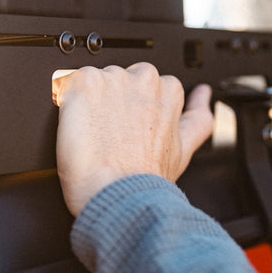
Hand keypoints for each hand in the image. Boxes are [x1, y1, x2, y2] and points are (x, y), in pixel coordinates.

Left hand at [52, 62, 213, 215]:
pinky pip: (69, 82)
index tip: (126, 126)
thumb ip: (198, 117)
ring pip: (95, 80)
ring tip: (92, 135)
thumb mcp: (183, 150)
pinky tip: (76, 127)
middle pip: (120, 77)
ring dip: (89, 102)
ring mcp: (115, 80)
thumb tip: (203, 94)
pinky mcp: (86, 84)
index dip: (132, 106)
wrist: (117, 195)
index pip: (146, 83)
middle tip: (109, 133)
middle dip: (112, 99)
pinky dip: (67, 102)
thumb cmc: (145, 179)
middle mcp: (145, 79)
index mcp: (169, 91)